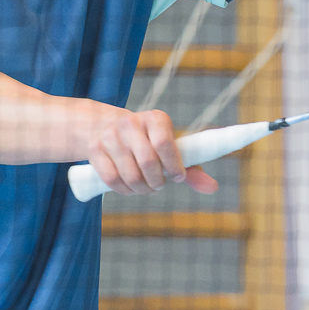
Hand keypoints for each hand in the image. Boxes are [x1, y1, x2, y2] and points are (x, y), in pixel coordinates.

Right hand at [87, 108, 217, 196]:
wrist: (108, 127)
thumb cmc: (149, 142)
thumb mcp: (171, 148)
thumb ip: (192, 168)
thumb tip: (213, 188)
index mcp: (156, 119)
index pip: (164, 143)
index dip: (173, 166)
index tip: (178, 177)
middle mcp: (131, 123)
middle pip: (148, 161)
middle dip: (157, 182)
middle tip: (159, 186)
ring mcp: (111, 135)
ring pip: (129, 174)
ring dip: (141, 189)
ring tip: (147, 188)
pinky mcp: (95, 149)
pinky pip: (111, 179)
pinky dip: (124, 190)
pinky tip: (130, 189)